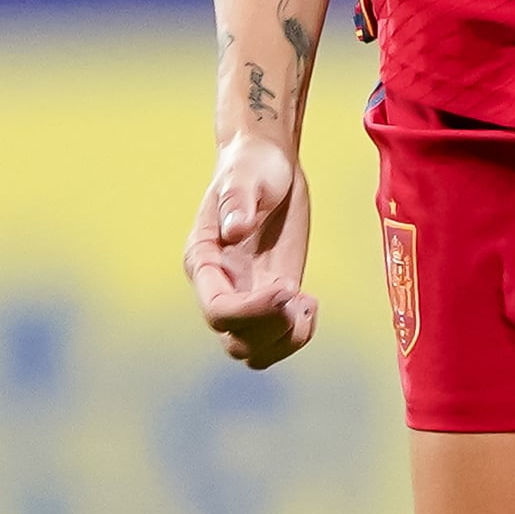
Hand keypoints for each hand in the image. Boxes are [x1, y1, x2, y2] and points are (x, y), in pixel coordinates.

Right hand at [186, 133, 317, 367]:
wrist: (267, 163)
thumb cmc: (252, 165)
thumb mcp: (247, 175)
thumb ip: (238, 200)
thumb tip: (235, 229)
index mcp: (204, 261)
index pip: (218, 309)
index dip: (251, 311)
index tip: (286, 288)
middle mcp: (220, 287)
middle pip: (235, 339)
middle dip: (271, 328)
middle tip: (299, 294)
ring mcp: (245, 296)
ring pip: (253, 351)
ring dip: (285, 340)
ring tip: (306, 302)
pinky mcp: (271, 298)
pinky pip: (276, 339)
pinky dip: (297, 334)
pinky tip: (309, 303)